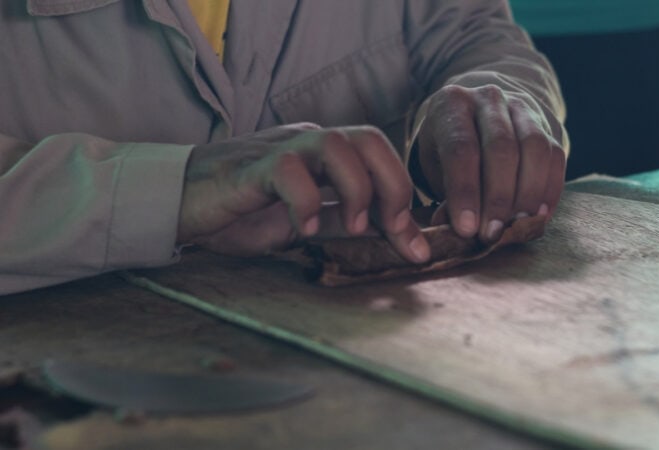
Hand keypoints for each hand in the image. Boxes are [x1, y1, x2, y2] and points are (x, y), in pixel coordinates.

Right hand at [178, 123, 429, 262]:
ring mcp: (278, 151)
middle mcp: (307, 144)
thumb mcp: (303, 222)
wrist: (176, 204)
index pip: (380, 158)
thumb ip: (342, 221)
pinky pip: (287, 168)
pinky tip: (302, 231)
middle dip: (394, 186)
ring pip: (336, 144)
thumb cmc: (239, 213)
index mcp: (323, 156)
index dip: (405, 197)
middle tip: (394, 228)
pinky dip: (305, 201)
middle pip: (369, 138)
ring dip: (356, 189)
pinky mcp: (248, 168)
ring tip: (350, 227)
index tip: (417, 246)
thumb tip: (393, 237)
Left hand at [417, 84, 565, 241]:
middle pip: (501, 148)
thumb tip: (459, 231)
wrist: (480, 119)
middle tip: (492, 233)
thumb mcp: (437, 165)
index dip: (465, 191)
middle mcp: (488, 99)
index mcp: (451, 105)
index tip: (467, 228)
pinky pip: (555, 156)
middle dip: (498, 198)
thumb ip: (445, 195)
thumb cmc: (451, 150)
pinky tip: (538, 215)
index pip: (461, 148)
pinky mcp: (547, 125)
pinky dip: (549, 190)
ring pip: (534, 149)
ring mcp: (522, 108)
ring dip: (527, 194)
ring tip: (517, 225)